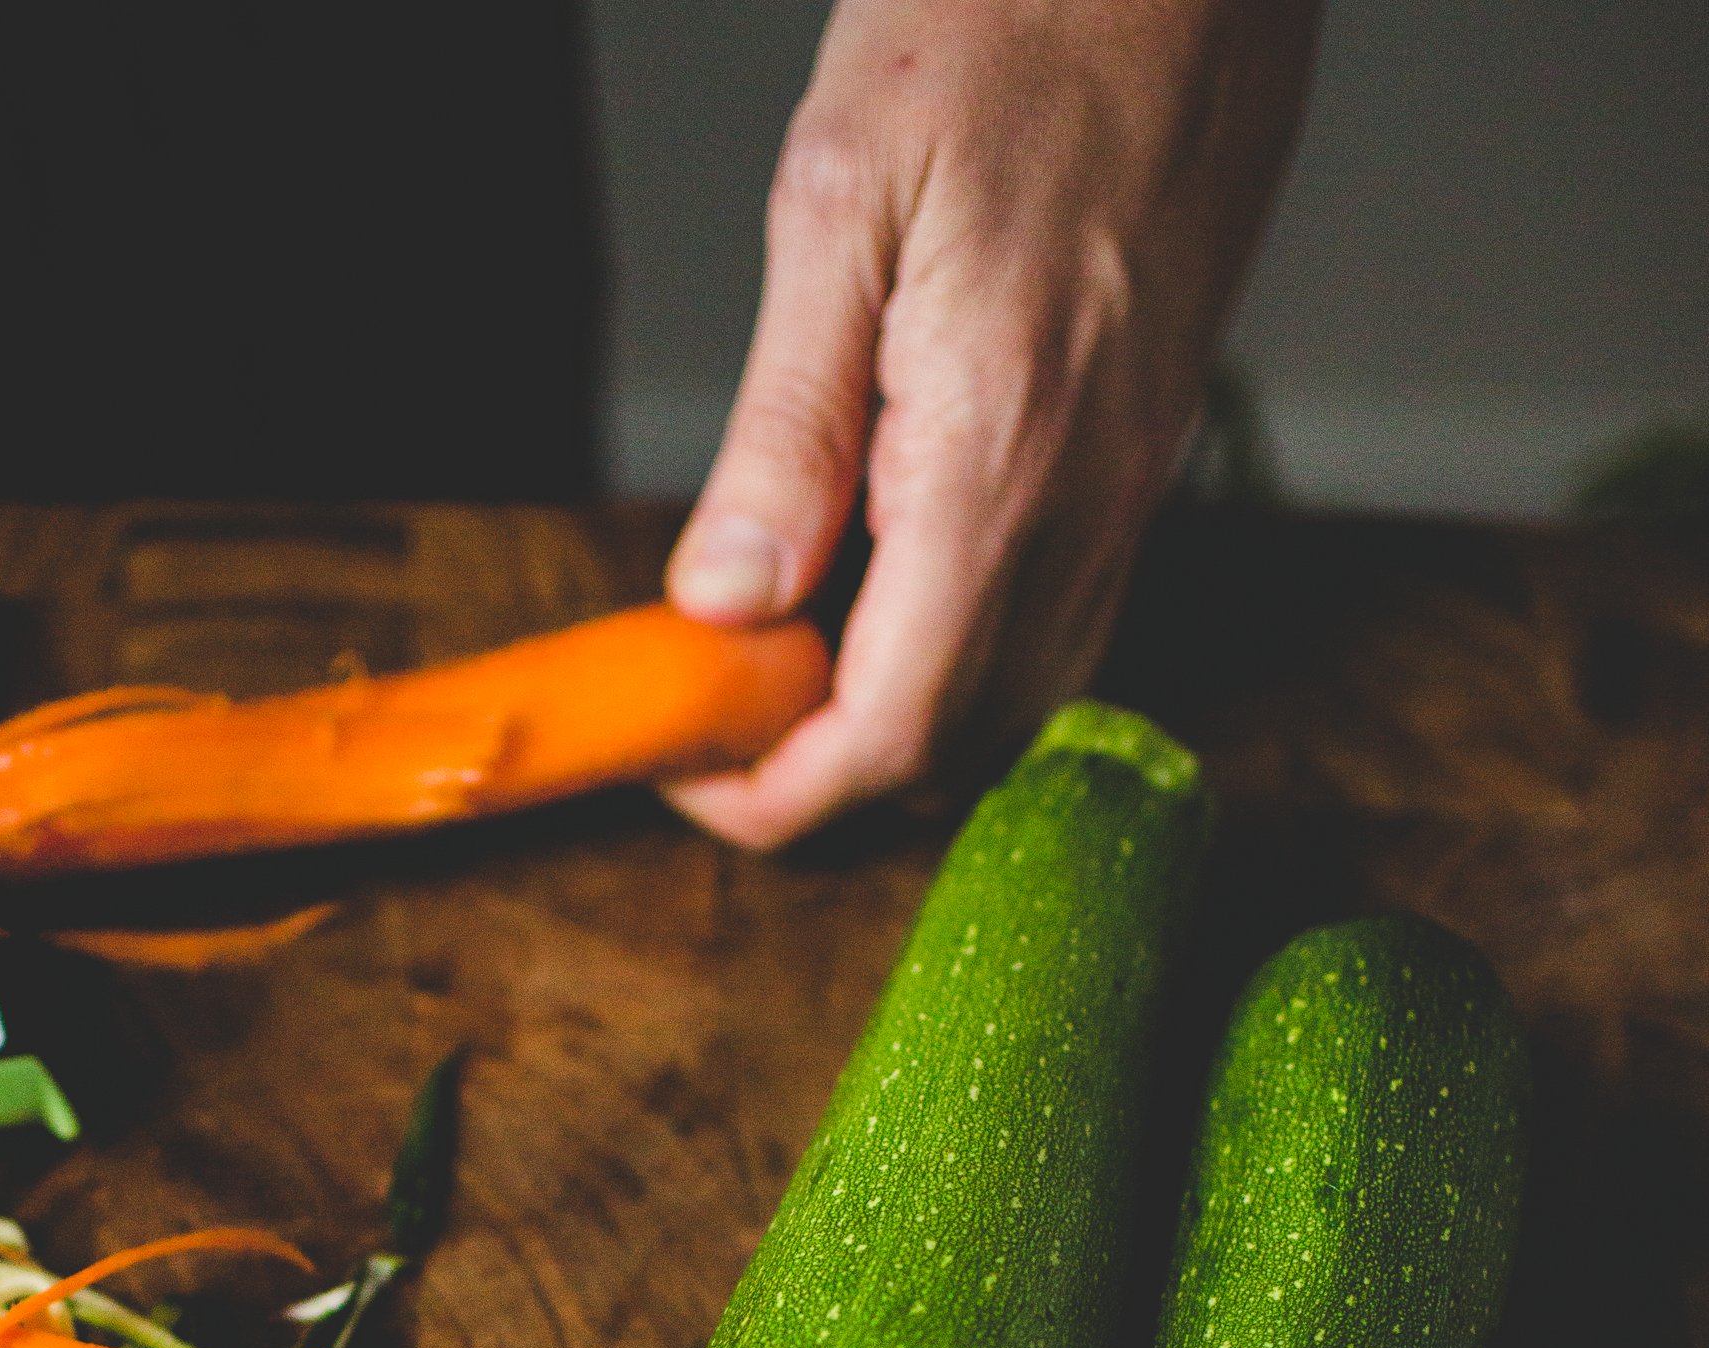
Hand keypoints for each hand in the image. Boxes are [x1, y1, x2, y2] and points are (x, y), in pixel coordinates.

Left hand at [664, 0, 1317, 846]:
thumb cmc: (1015, 15)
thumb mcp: (838, 203)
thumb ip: (786, 426)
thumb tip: (724, 597)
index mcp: (996, 457)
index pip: (889, 729)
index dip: (772, 791)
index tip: (681, 762)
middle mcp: (1084, 504)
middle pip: (953, 746)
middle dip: (818, 771)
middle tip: (708, 707)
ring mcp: (1131, 488)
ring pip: (1014, 699)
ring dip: (889, 718)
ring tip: (777, 648)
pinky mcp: (1145, 454)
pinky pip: (1057, 618)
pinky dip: (955, 651)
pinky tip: (876, 578)